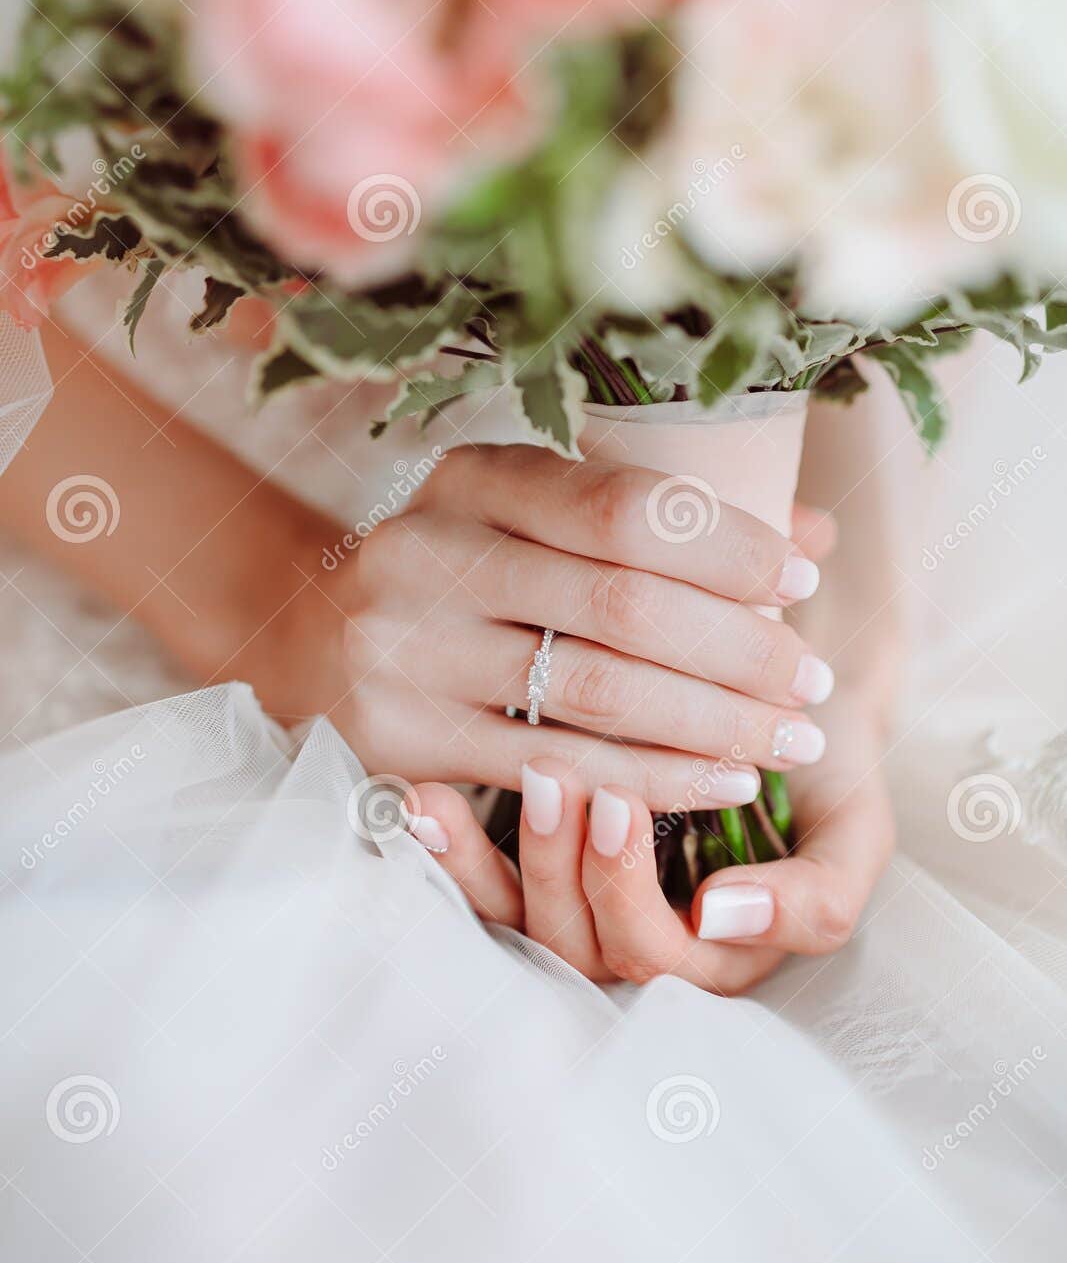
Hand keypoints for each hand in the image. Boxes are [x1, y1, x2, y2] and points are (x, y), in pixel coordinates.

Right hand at [289, 445, 833, 810]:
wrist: (310, 639)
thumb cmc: (464, 575)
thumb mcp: (535, 519)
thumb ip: (660, 526)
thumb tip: (814, 535)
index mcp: (472, 478)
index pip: (622, 506)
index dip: (727, 547)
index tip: (801, 581)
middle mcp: (429, 552)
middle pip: (621, 605)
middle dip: (740, 650)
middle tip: (813, 683)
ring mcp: (407, 650)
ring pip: (597, 693)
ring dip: (714, 724)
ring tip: (788, 740)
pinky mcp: (403, 738)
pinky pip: (555, 767)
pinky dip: (653, 781)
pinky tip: (722, 784)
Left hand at [403, 688, 892, 992]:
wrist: (778, 702)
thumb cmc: (822, 772)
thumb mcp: (854, 832)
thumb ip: (817, 895)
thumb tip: (722, 914)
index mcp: (716, 958)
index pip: (652, 957)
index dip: (623, 890)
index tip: (617, 797)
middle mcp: (642, 947)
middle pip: (574, 943)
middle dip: (555, 864)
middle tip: (555, 776)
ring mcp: (581, 911)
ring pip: (517, 923)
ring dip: (487, 862)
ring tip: (483, 786)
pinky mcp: (533, 873)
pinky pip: (481, 886)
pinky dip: (447, 849)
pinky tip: (420, 801)